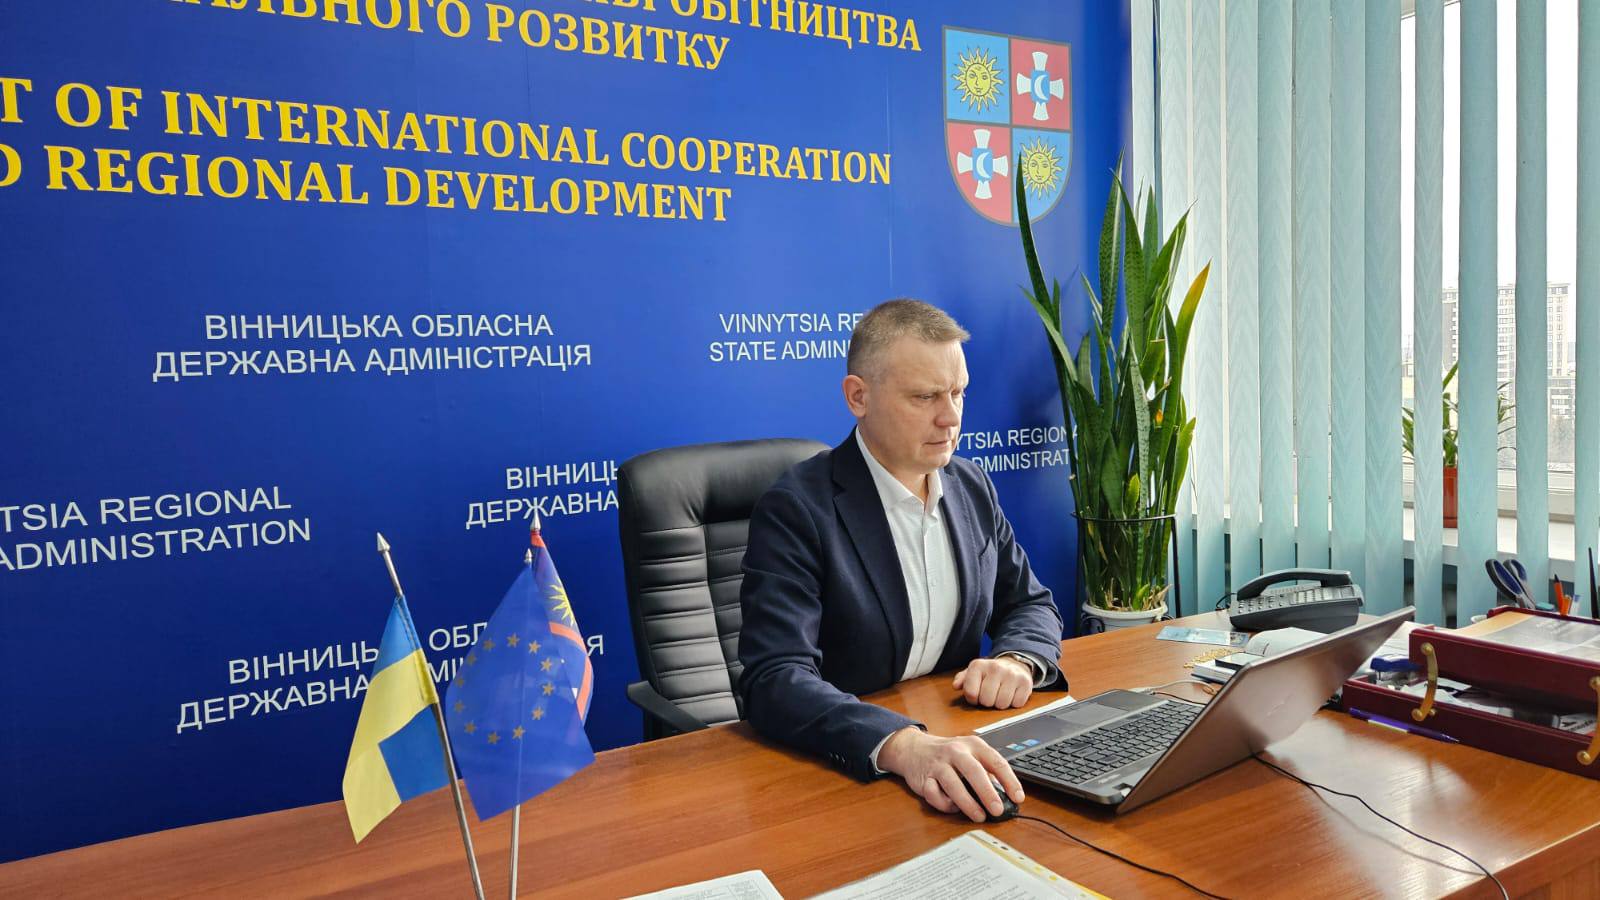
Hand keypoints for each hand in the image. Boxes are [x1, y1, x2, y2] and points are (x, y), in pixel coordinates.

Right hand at [877, 727, 1023, 821]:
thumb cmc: (949, 756)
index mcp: (974, 745)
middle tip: (998, 810)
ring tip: (979, 816)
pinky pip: (935, 794)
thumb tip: (1005, 798)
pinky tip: (951, 805)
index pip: (996, 762)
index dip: (1009, 781)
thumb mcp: (970, 756)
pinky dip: (944, 804)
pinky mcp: (924, 777)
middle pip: (974, 771)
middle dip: (987, 793)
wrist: (914, 748)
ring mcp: (939, 764)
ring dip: (968, 804)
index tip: (1018, 797)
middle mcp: (956, 752)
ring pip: (953, 785)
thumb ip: (986, 773)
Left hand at [953, 656, 1033, 708]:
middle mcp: (995, 668)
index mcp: (978, 665)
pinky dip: (1014, 703)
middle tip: (991, 695)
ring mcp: (1011, 674)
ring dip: (1000, 704)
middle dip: (987, 702)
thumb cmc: (990, 674)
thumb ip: (962, 679)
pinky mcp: (1025, 682)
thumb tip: (956, 685)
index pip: (971, 693)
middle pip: (986, 701)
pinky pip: (1017, 704)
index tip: (977, 695)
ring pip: (1001, 704)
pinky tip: (1012, 694)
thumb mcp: (974, 673)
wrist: (1014, 664)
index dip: (973, 699)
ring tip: (1000, 694)